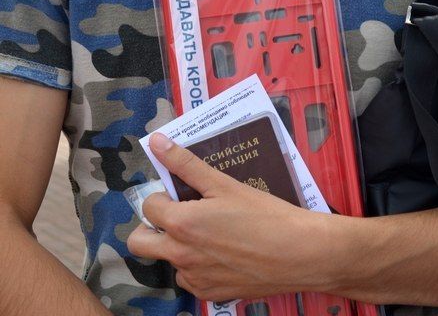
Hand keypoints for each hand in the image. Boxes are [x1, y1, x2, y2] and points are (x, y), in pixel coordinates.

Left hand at [127, 133, 335, 300]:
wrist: (298, 253)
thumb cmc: (264, 214)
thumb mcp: (223, 183)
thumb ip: (185, 163)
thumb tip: (156, 141)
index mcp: (181, 224)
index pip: (148, 205)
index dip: (163, 195)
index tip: (182, 192)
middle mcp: (181, 255)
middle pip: (139, 242)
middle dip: (150, 226)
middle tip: (178, 214)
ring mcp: (195, 279)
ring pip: (167, 261)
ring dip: (177, 246)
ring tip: (209, 232)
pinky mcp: (211, 294)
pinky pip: (190, 280)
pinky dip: (198, 266)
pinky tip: (223, 251)